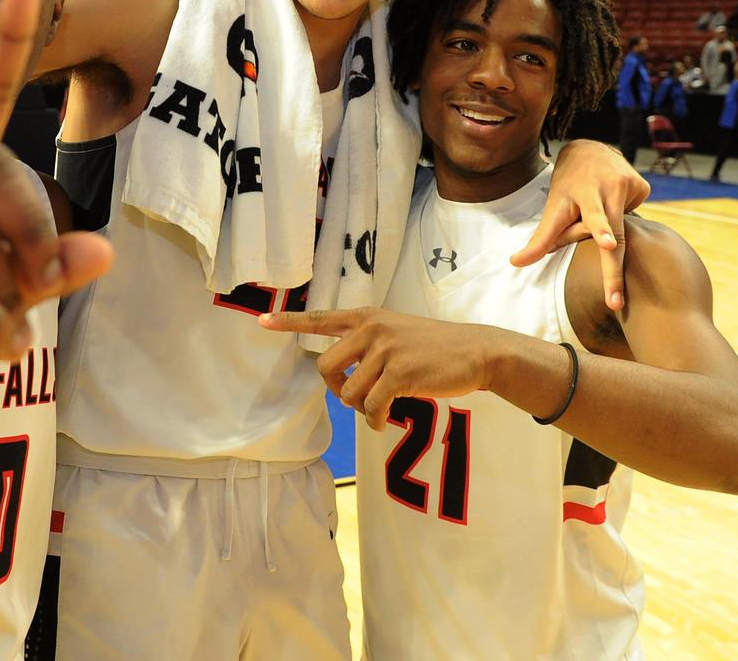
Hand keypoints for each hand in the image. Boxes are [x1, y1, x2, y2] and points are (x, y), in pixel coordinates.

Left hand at [260, 307, 494, 430]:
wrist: (476, 351)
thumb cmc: (434, 347)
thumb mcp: (396, 332)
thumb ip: (367, 344)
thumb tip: (342, 377)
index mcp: (366, 317)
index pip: (320, 319)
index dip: (289, 321)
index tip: (262, 321)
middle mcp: (371, 328)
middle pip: (325, 367)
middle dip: (336, 390)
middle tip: (358, 398)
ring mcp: (385, 349)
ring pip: (349, 392)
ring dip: (362, 409)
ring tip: (382, 407)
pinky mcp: (400, 372)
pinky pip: (373, 406)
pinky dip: (377, 420)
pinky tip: (387, 420)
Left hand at [511, 140, 648, 312]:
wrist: (591, 149)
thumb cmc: (568, 187)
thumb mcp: (553, 209)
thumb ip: (541, 239)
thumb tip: (513, 263)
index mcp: (580, 195)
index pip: (589, 218)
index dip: (598, 230)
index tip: (610, 243)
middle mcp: (605, 188)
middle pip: (615, 232)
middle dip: (613, 269)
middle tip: (614, 301)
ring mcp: (626, 184)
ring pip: (624, 227)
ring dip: (612, 232)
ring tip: (600, 215)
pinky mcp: (642, 186)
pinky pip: (634, 214)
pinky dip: (624, 214)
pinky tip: (616, 200)